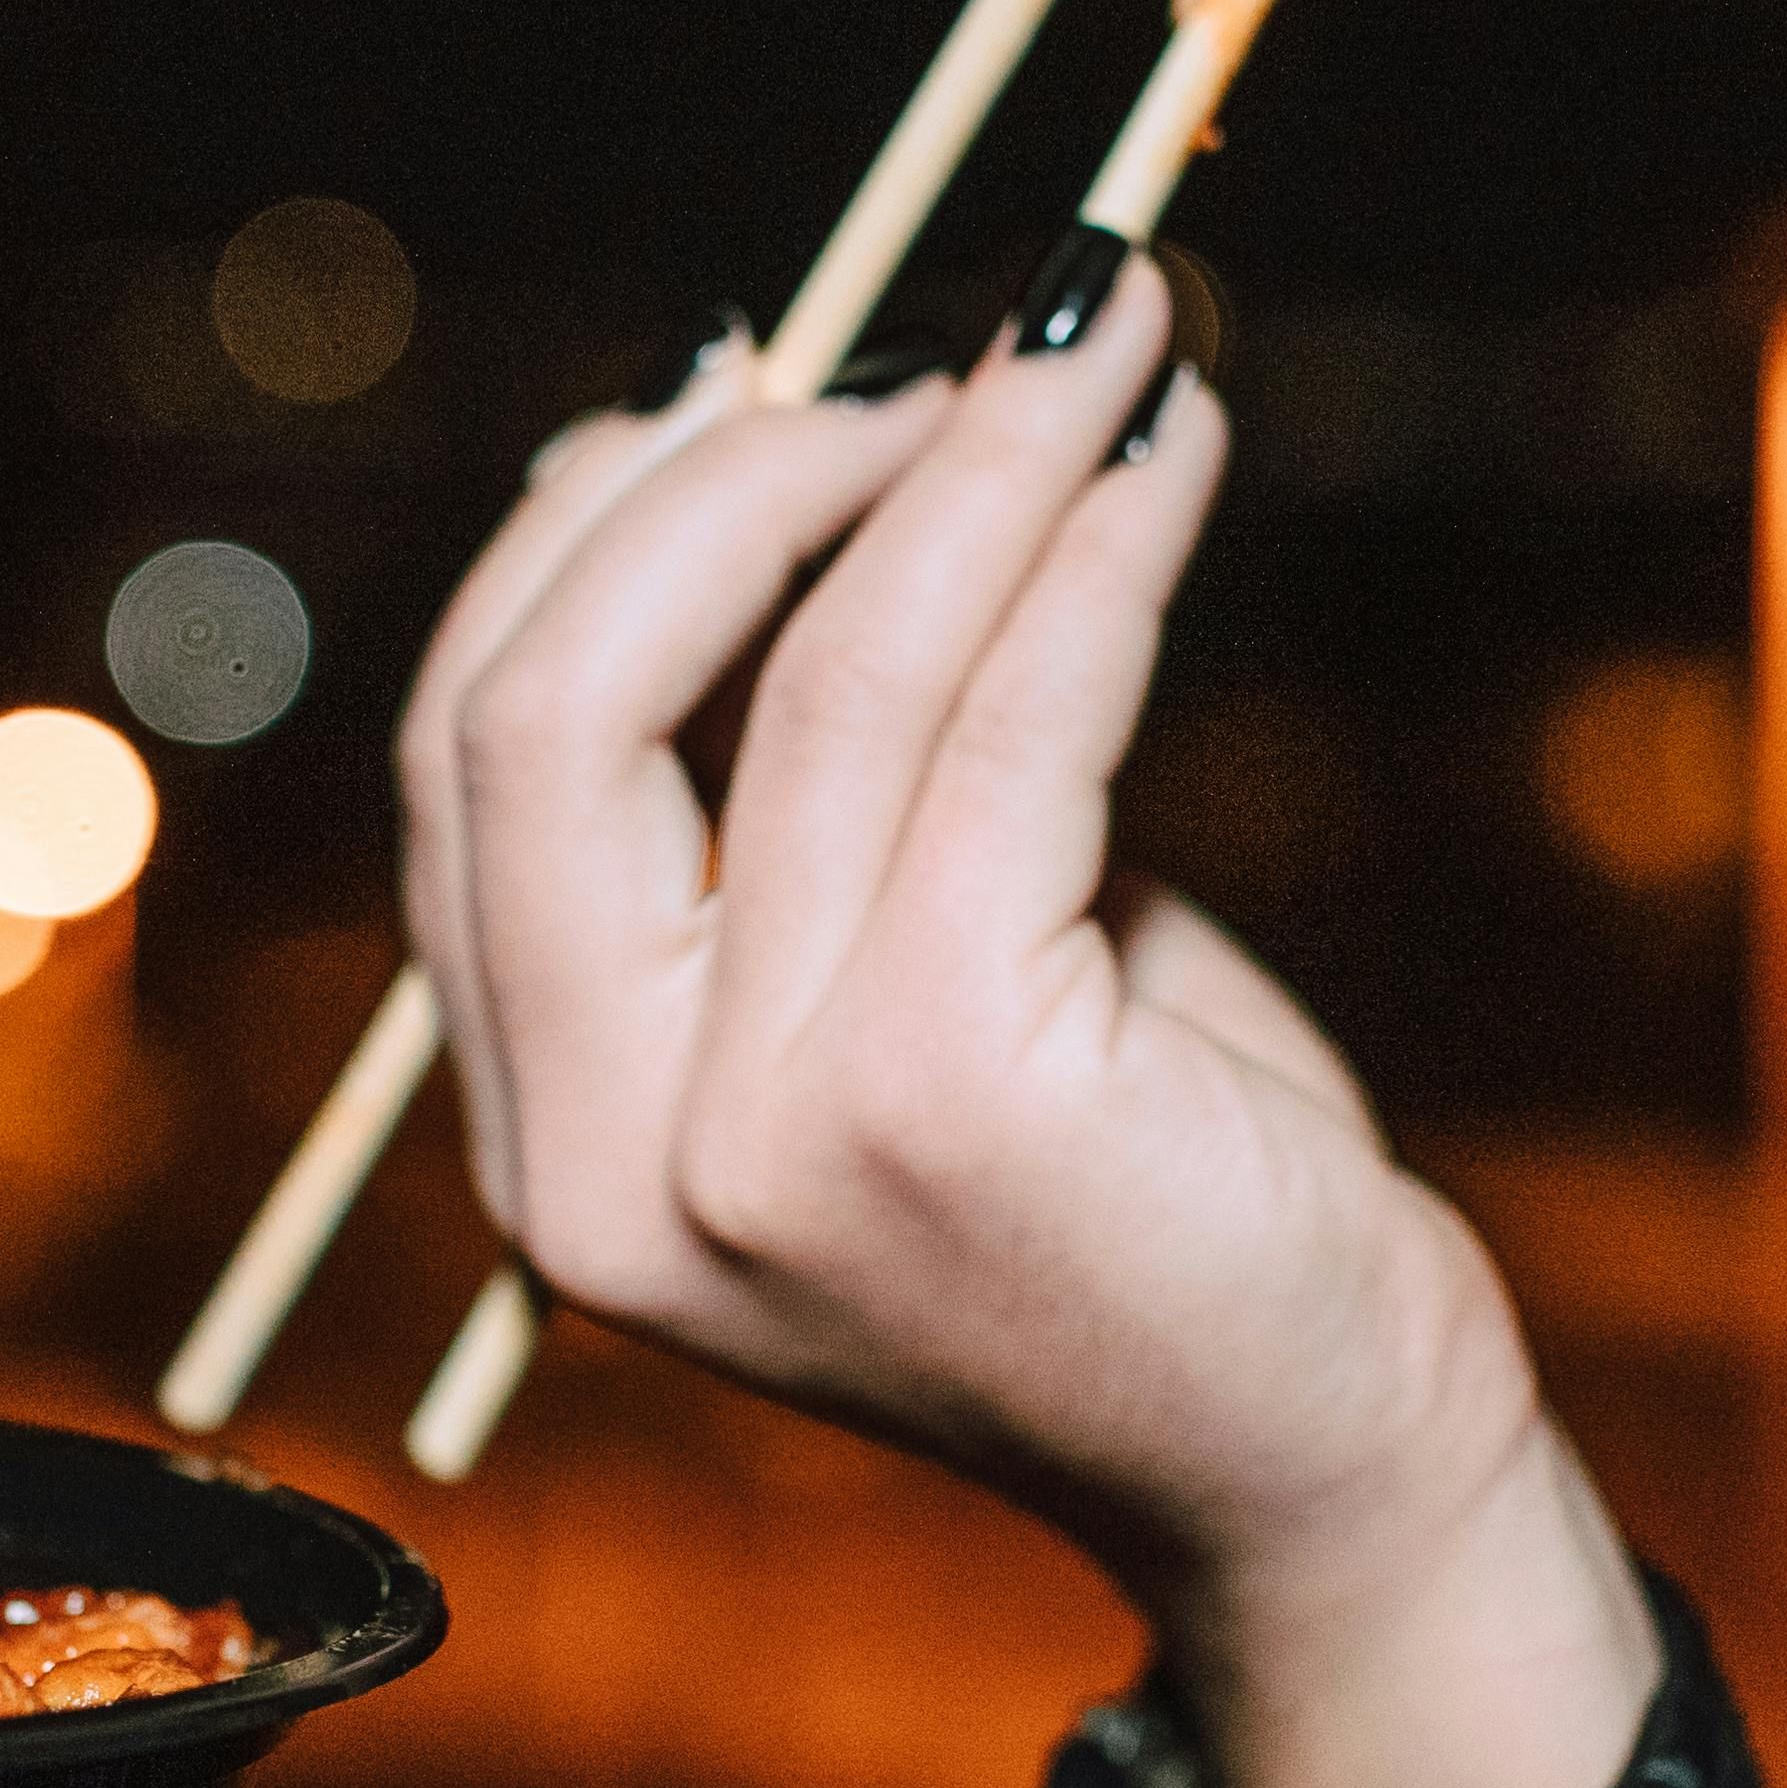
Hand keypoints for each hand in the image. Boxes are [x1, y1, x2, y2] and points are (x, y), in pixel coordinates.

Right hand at [399, 271, 1655, 1787]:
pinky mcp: (949, 1096)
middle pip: (552, 699)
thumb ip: (785, 780)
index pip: (470, 755)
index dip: (596, 530)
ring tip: (1115, 326)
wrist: (1316, 1461)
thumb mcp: (902, 972)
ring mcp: (762, 1143)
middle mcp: (604, 1165)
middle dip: (742, 468)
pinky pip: (1011, 727)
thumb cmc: (1129, 1192)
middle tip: (942, 347)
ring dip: (982, 451)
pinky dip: (1099, 543)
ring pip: (823, 676)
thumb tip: (750, 419)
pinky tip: (1177, 449)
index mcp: (550, 1143)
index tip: (760, 376)